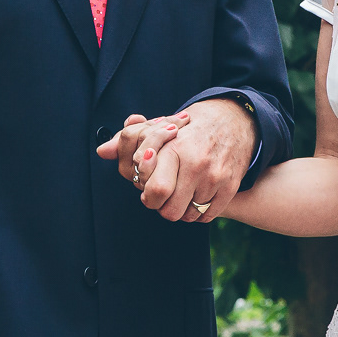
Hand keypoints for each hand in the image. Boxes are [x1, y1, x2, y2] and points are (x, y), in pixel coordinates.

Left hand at [96, 99, 253, 221]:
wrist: (235, 120)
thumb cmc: (190, 127)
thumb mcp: (160, 128)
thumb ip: (129, 141)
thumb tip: (102, 151)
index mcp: (176, 149)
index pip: (155, 191)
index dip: (148, 197)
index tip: (149, 190)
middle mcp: (196, 163)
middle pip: (170, 211)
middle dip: (163, 207)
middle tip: (164, 196)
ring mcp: (216, 176)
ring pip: (188, 216)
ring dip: (181, 210)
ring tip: (181, 194)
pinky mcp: (230, 186)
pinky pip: (207, 215)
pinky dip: (199, 212)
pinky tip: (196, 197)